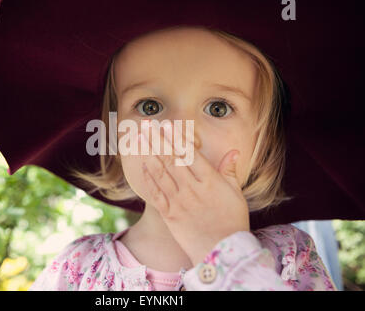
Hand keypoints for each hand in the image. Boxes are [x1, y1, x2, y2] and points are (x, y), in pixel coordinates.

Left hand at [138, 121, 249, 265]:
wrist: (221, 252)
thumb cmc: (232, 222)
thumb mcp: (236, 194)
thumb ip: (230, 172)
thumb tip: (233, 152)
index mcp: (210, 181)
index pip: (189, 154)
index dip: (176, 138)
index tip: (166, 124)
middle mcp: (191, 188)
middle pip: (171, 159)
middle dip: (157, 140)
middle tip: (145, 124)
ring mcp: (178, 201)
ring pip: (160, 172)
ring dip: (149, 153)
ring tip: (140, 139)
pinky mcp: (169, 214)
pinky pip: (156, 193)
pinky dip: (148, 178)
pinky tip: (142, 165)